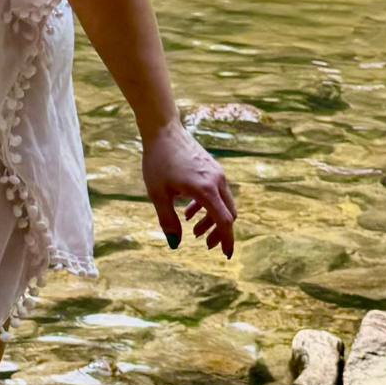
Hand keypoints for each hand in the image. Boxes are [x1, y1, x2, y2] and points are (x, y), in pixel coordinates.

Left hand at [143, 121, 235, 258]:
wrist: (162, 129)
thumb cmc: (158, 161)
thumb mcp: (157, 194)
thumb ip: (168, 220)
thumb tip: (175, 244)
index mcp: (205, 189)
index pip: (224, 221)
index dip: (226, 240)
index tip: (226, 255)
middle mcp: (216, 180)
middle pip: (228, 214)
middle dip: (219, 232)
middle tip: (205, 245)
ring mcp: (216, 172)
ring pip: (223, 203)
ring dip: (212, 219)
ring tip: (194, 230)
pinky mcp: (212, 167)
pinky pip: (217, 191)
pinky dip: (208, 205)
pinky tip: (189, 211)